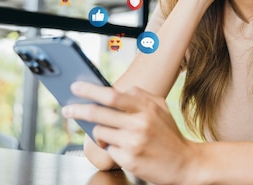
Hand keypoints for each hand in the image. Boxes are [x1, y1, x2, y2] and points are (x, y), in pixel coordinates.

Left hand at [63, 82, 199, 184]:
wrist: (185, 163)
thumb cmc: (169, 134)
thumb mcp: (160, 108)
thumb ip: (139, 96)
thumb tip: (112, 90)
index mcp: (146, 106)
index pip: (111, 95)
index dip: (90, 91)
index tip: (76, 88)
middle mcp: (139, 123)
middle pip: (99, 113)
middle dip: (78, 109)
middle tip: (67, 109)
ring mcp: (133, 142)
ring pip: (100, 133)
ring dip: (98, 134)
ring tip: (110, 136)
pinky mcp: (129, 159)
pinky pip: (108, 150)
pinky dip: (111, 149)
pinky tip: (124, 149)